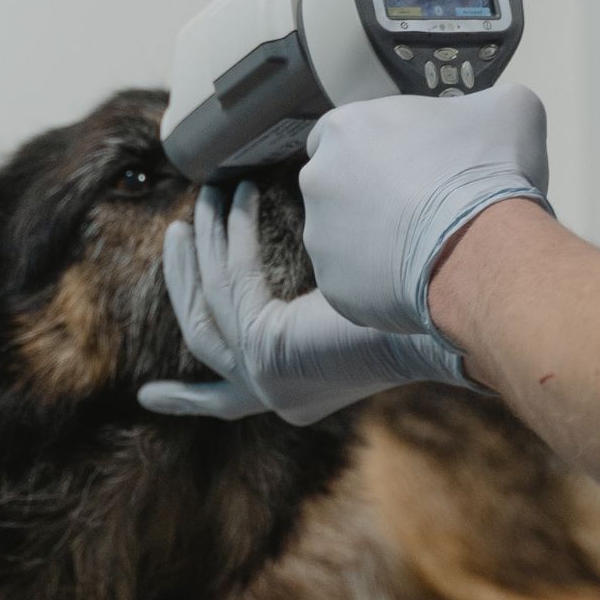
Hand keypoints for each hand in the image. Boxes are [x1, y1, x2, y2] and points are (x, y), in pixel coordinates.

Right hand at [137, 182, 466, 425]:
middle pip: (204, 339)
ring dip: (203, 246)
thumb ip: (315, 303)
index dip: (187, 402)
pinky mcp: (269, 352)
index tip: (149, 398)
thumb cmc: (420, 302)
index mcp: (300, 392)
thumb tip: (313, 244)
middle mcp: (279, 396)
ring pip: (211, 305)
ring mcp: (270, 379)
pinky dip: (230, 237)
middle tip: (174, 234)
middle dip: (182, 284)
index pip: (226, 405)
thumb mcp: (350, 305)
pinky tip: (234, 198)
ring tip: (203, 194)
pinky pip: (233, 285)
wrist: (450, 316)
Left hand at [300, 83, 550, 335]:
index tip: (408, 163)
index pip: (341, 132)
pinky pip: (352, 280)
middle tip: (417, 207)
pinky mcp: (332, 285)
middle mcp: (319, 179)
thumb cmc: (489, 170)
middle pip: (337, 184)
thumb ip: (481, 106)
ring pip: (339, 237)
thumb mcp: (511, 109)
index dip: (375, 147)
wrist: (485, 248)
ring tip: (420, 248)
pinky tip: (416, 278)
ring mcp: (320, 237)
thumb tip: (487, 117)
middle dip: (367, 195)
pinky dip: (378, 281)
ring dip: (370, 239)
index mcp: (348, 127)